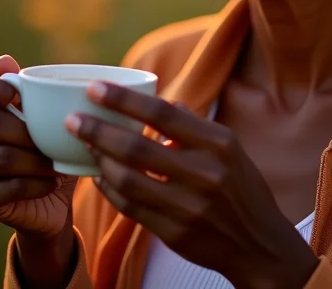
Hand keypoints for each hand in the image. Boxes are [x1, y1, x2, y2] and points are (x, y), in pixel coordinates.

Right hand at [0, 55, 77, 238]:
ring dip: (37, 161)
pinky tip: (51, 182)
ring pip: (4, 157)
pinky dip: (37, 184)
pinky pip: (9, 187)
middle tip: (54, 139)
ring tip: (57, 164)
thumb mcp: (47, 118)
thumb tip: (2, 60)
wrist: (53, 199)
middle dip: (28, 132)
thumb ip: (30, 90)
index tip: (16, 94)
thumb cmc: (50, 149)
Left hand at [65, 82, 319, 288]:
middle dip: (98, 130)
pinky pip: (131, 207)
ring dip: (100, 159)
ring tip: (83, 144)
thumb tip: (160, 101)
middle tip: (72, 119)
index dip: (124, 100)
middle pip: (137, 148)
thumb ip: (193, 126)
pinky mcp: (175, 233)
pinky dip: (110, 189)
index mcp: (218, 144)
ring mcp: (189, 207)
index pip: (162, 114)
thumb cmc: (240, 185)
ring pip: (128, 179)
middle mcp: (205, 174)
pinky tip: (100, 175)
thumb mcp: (229, 147)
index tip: (94, 89)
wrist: (259, 244)